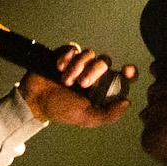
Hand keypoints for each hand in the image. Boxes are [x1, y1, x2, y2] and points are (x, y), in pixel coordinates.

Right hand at [21, 44, 135, 127]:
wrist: (36, 101)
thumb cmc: (62, 110)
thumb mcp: (87, 118)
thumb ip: (109, 114)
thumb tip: (127, 102)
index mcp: (103, 88)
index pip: (123, 77)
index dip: (130, 72)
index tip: (127, 70)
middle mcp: (94, 74)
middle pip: (106, 61)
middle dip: (95, 71)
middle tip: (81, 84)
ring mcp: (80, 62)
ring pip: (89, 53)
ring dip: (77, 67)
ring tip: (65, 80)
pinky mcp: (67, 54)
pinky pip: (74, 48)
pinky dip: (67, 57)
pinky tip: (58, 67)